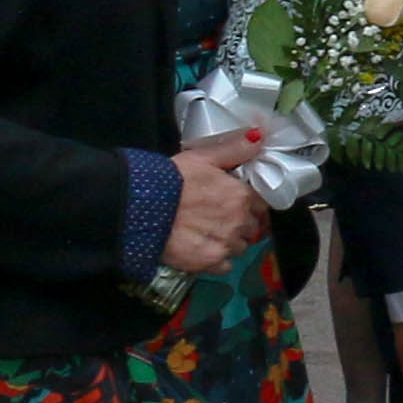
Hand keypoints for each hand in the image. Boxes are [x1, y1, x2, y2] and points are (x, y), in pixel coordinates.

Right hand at [159, 134, 267, 278]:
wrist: (141, 208)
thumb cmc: (172, 179)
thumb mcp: (203, 157)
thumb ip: (234, 149)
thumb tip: (260, 137)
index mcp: (242, 196)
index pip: (261, 205)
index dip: (249, 205)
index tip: (235, 204)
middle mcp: (240, 222)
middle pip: (252, 228)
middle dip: (240, 224)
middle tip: (219, 219)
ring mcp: (226, 244)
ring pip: (239, 247)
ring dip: (229, 242)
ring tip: (208, 234)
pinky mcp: (210, 262)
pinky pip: (225, 266)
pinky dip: (217, 260)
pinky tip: (202, 250)